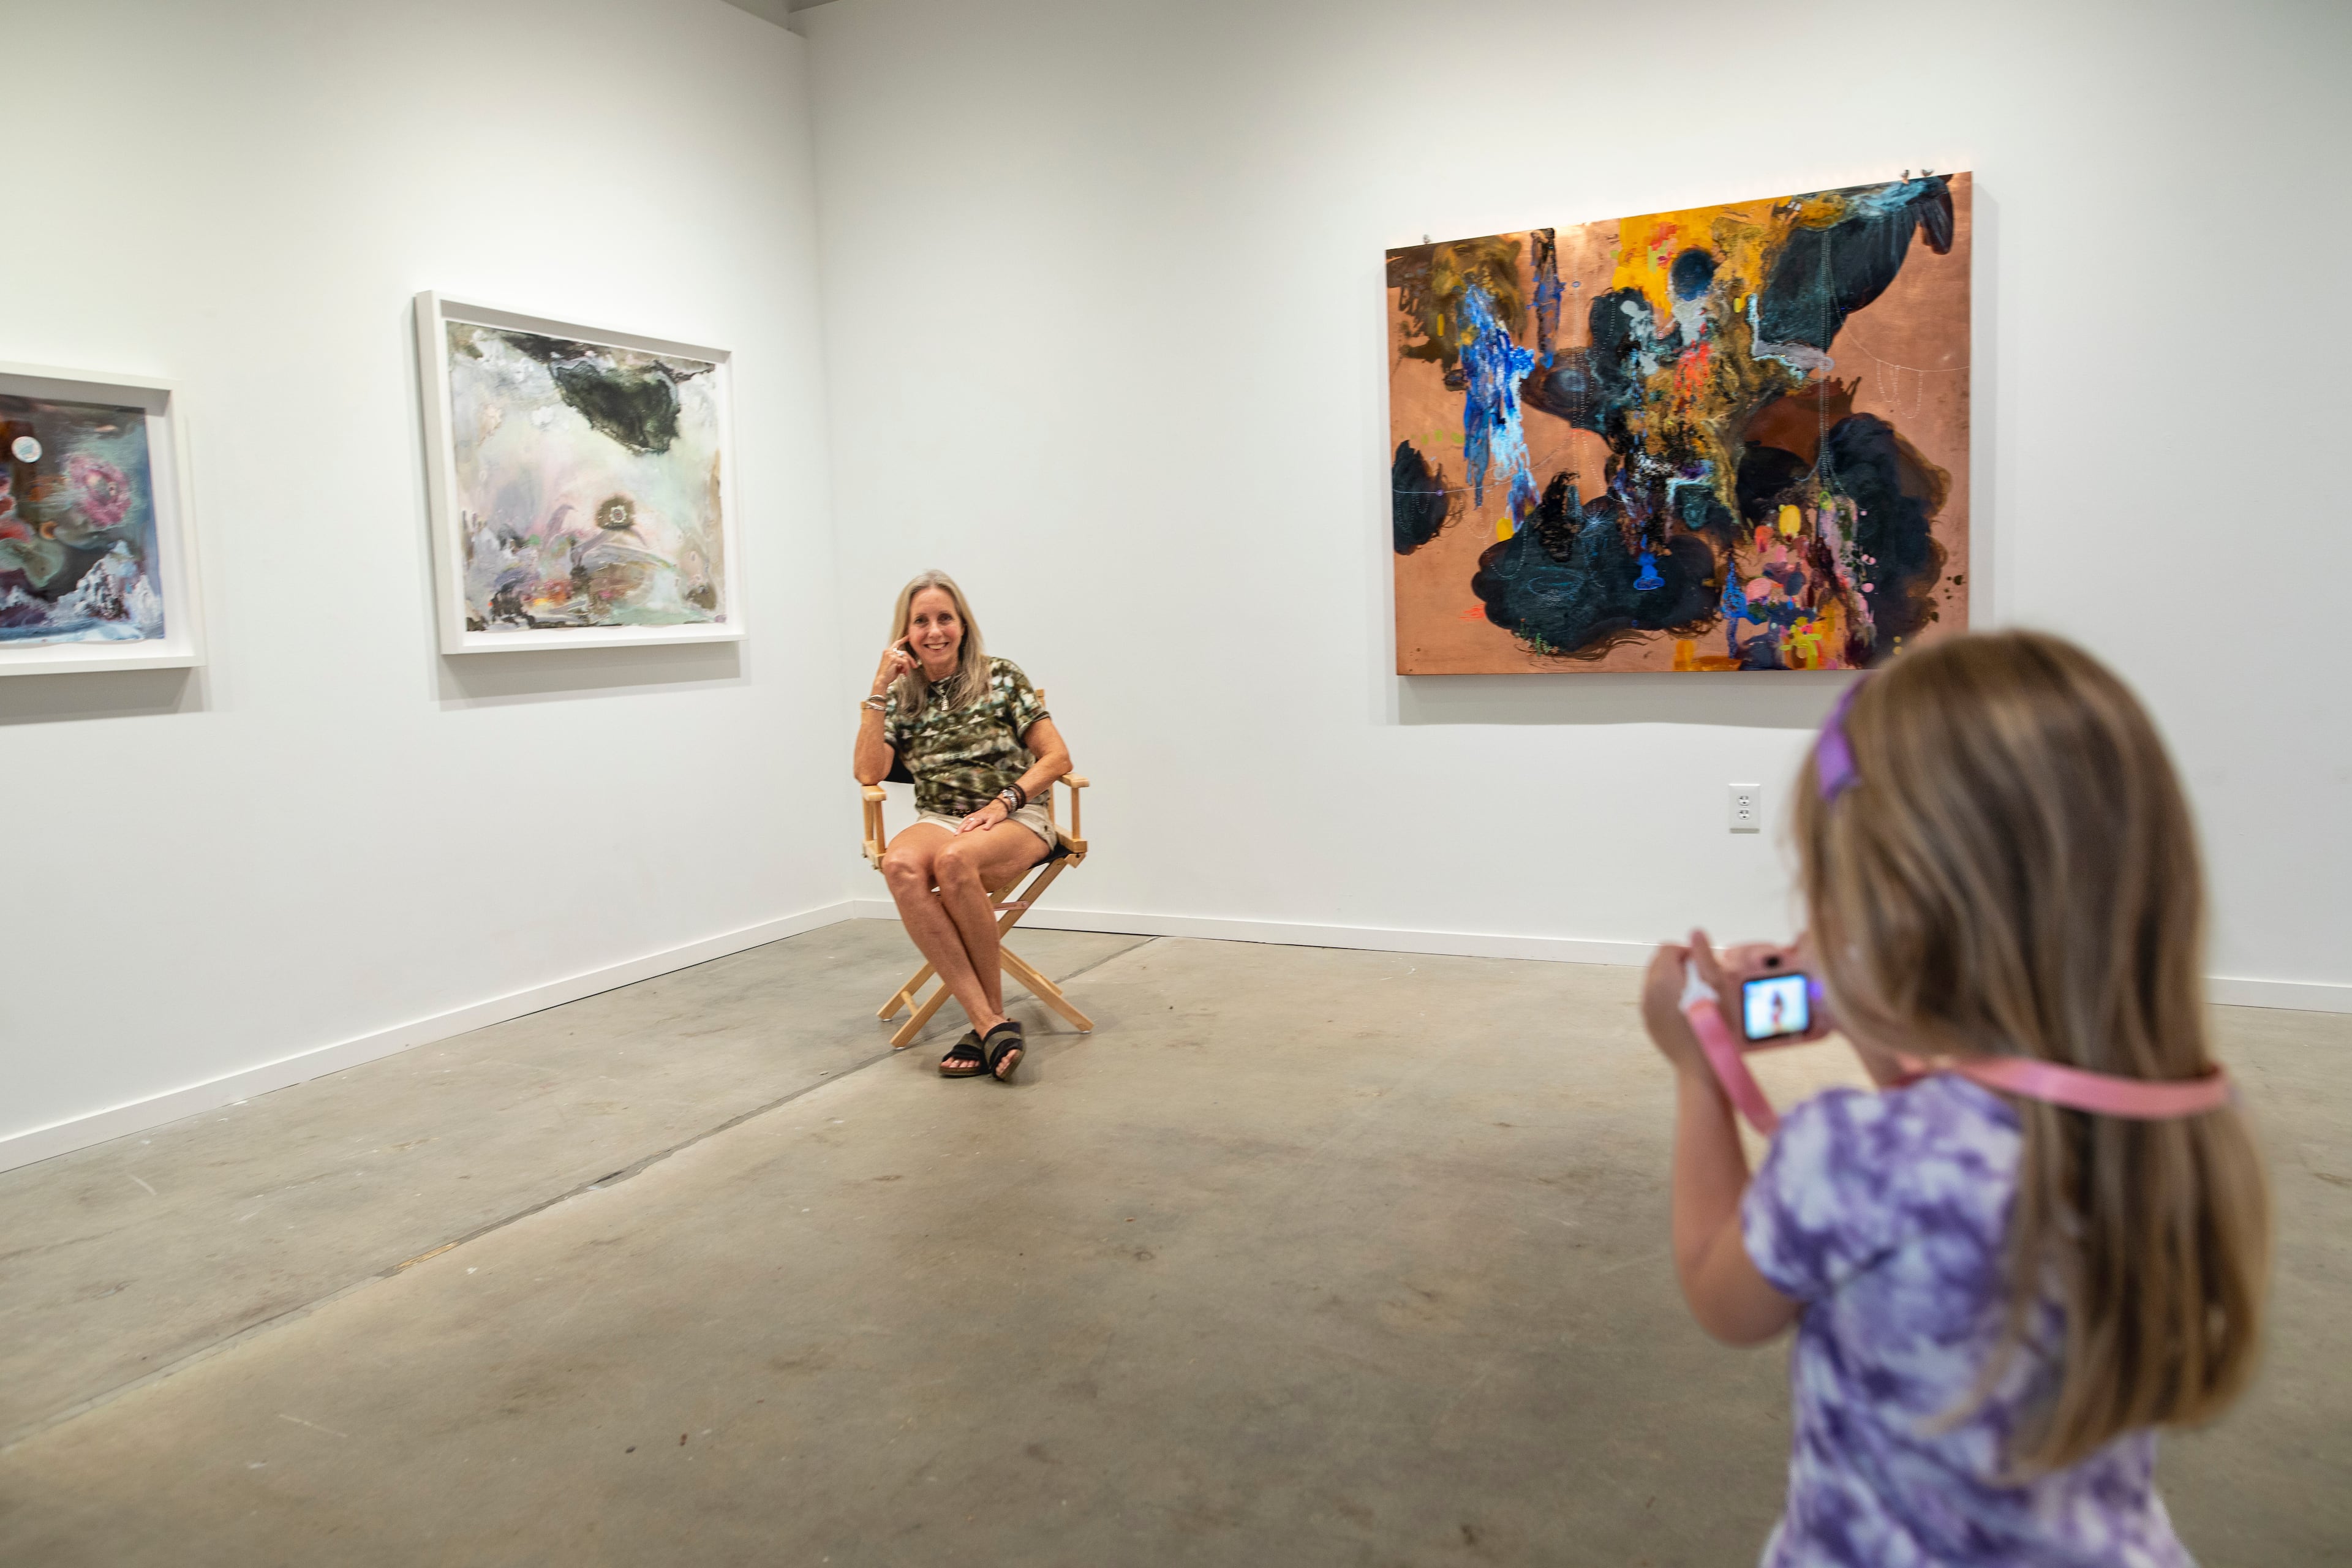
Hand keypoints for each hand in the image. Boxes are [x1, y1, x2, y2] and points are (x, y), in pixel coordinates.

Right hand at [872, 638, 914, 695]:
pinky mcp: (893, 658)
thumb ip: (901, 662)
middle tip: (915, 666)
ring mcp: (890, 654)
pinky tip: (904, 673)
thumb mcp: (896, 667)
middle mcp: (888, 651)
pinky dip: (906, 668)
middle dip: (911, 659)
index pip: (897, 643)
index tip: (908, 636)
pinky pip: (905, 662)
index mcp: (888, 652)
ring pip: (905, 657)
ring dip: (908, 666)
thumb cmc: (887, 675)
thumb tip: (908, 663)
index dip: (903, 639)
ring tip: (905, 672)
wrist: (882, 680)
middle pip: (904, 652)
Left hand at [956, 801, 1009, 833]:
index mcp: (975, 816)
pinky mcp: (993, 817)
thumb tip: (967, 832)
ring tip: (967, 830)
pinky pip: (990, 821)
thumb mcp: (980, 817)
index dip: (960, 827)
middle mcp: (978, 815)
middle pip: (969, 821)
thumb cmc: (988, 813)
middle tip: (957, 834)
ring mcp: (986, 816)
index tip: (955, 834)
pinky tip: (985, 829)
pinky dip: (988, 824)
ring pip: (977, 820)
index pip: (965, 821)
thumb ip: (974, 823)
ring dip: (972, 825)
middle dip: (962, 827)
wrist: (999, 804)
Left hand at [1640, 929, 1732, 1077]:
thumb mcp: (1718, 986)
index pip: (1668, 949)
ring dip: (1675, 982)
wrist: (1705, 1065)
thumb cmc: (1716, 1026)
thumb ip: (1704, 956)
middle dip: (1680, 966)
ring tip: (1699, 997)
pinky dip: (1669, 999)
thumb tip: (1695, 933)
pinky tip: (1689, 1011)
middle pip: (1659, 963)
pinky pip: (1656, 1000)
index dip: (1689, 953)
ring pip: (1657, 982)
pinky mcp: (1650, 1023)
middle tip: (1704, 981)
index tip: (1705, 967)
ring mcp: (1647, 1009)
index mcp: (1662, 979)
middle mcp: (1648, 992)